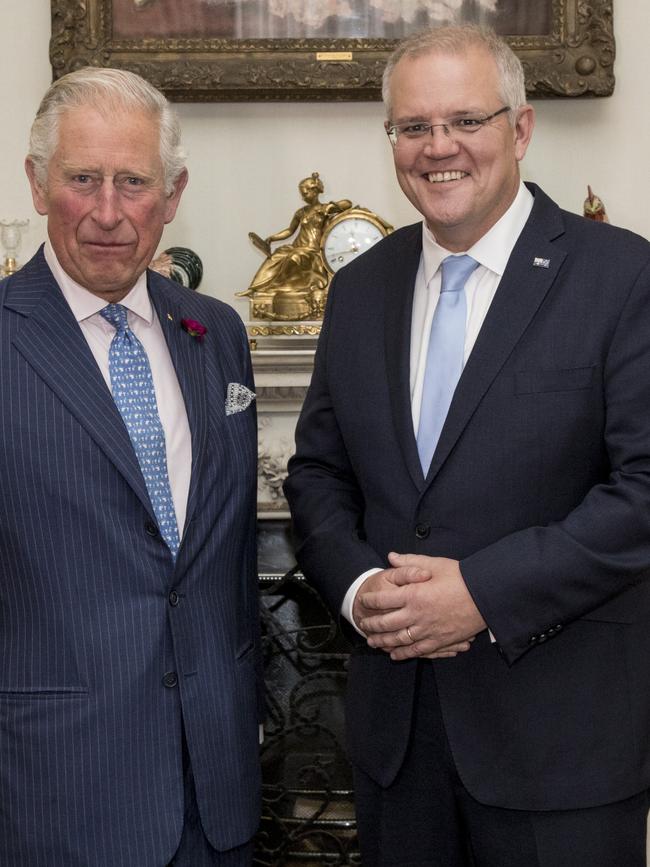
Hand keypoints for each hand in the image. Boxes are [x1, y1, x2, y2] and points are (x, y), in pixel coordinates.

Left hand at [358, 553, 485, 660]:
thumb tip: (391, 556)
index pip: (383, 600)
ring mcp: (428, 630)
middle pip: (386, 624)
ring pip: (398, 640)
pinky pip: (417, 650)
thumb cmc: (461, 577)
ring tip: (372, 641)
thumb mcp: (434, 564)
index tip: (363, 600)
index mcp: (413, 594)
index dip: (370, 601)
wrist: (487, 596)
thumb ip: (410, 562)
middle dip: (372, 624)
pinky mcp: (439, 641)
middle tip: (363, 624)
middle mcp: (417, 615)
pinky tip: (395, 654)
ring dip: (383, 641)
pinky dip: (403, 653)